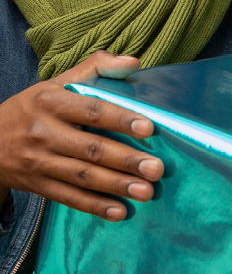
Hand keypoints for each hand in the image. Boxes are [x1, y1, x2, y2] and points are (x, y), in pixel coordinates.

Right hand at [0, 51, 162, 220]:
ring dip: (116, 185)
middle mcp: (42, 132)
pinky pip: (68, 197)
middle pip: (90, 148)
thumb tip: (133, 62)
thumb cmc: (33, 108)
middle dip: (125, 160)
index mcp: (50, 102)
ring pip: (82, 176)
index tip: (148, 128)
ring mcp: (37, 161)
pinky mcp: (36, 185)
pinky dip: (94, 206)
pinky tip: (119, 211)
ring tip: (146, 191)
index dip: (120, 119)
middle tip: (156, 168)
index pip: (90, 110)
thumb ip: (95, 68)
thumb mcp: (56, 83)